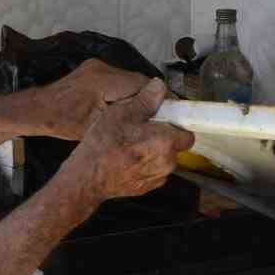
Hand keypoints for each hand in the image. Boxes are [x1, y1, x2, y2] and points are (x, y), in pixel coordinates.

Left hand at [36, 60, 150, 140]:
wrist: (38, 110)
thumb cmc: (64, 121)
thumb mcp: (97, 126)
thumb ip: (125, 116)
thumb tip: (152, 117)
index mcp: (105, 80)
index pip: (143, 83)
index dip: (158, 97)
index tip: (167, 112)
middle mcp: (103, 67)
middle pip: (137, 80)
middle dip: (147, 97)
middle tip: (154, 116)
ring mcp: (96, 66)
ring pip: (127, 79)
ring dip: (134, 95)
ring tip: (137, 114)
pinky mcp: (92, 69)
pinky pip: (116, 79)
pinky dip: (122, 92)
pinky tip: (120, 107)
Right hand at [59, 78, 193, 203]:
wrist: (87, 179)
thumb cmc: (103, 146)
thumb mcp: (121, 114)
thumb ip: (145, 100)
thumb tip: (160, 86)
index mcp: (165, 142)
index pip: (187, 134)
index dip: (176, 126)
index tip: (164, 121)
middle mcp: (167, 163)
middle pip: (174, 146)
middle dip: (162, 138)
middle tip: (141, 131)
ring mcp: (157, 178)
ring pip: (163, 160)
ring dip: (153, 152)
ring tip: (131, 145)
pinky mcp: (147, 188)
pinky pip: (153, 172)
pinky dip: (144, 165)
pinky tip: (127, 159)